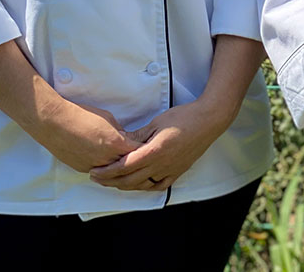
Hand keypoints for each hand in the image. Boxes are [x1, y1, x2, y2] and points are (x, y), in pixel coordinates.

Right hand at [35, 101, 138, 173]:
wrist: (55, 123)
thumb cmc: (81, 116)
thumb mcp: (108, 118)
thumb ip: (119, 131)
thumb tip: (124, 137)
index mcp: (115, 144)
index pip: (138, 151)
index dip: (145, 148)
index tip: (149, 146)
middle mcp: (106, 158)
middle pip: (128, 164)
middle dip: (134, 159)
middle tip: (141, 156)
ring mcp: (94, 166)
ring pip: (113, 171)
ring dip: (119, 166)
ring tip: (125, 161)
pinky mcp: (82, 169)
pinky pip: (99, 171)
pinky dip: (105, 167)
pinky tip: (107, 162)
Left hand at [89, 100, 227, 190]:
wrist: (209, 120)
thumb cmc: (184, 117)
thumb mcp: (157, 122)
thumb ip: (138, 136)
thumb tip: (121, 144)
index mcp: (154, 151)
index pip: (124, 167)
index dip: (107, 171)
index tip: (94, 171)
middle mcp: (162, 165)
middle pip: (130, 180)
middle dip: (110, 181)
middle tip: (96, 178)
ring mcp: (171, 170)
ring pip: (142, 185)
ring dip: (125, 185)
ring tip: (113, 181)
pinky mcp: (178, 171)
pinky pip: (159, 185)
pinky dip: (145, 187)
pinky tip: (139, 185)